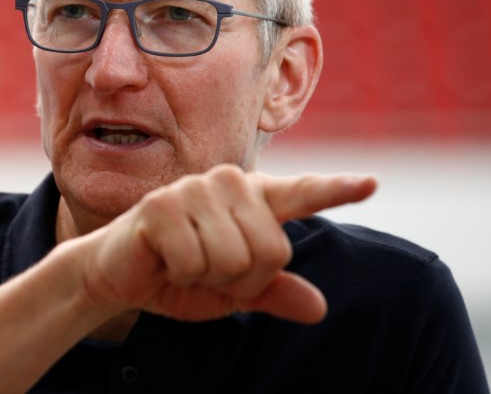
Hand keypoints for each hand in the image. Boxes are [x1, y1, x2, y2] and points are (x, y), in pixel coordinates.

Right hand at [78, 165, 376, 323]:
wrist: (120, 273)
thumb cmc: (180, 274)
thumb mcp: (232, 291)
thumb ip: (272, 292)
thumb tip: (319, 307)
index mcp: (250, 198)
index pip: (299, 194)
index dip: (335, 190)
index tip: (371, 183)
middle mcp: (227, 183)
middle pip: (273, 250)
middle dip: (242, 279)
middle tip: (207, 269)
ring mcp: (193, 190)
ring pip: (235, 258)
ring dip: (208, 277)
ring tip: (184, 261)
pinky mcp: (162, 206)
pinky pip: (194, 261)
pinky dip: (180, 275)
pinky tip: (164, 260)